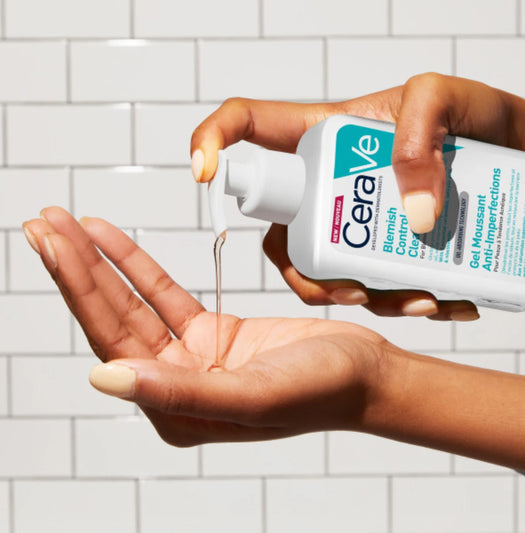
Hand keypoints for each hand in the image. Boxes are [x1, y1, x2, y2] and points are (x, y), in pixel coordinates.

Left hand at [22, 206, 389, 445]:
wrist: (365, 371)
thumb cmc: (322, 389)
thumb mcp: (254, 394)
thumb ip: (180, 391)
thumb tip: (105, 378)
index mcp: (177, 411)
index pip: (113, 343)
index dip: (80, 290)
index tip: (51, 244)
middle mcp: (176, 385)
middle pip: (114, 318)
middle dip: (77, 269)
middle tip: (45, 225)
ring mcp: (191, 357)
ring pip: (133, 302)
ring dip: (100, 262)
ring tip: (68, 224)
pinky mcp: (210, 332)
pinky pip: (164, 293)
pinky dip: (138, 264)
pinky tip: (111, 239)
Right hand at [190, 73, 524, 319]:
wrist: (516, 155)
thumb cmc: (476, 118)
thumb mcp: (448, 100)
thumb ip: (422, 130)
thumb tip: (410, 212)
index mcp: (323, 137)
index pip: (249, 126)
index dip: (212, 142)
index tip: (203, 173)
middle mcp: (327, 185)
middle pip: (283, 235)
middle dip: (310, 277)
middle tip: (359, 291)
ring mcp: (353, 221)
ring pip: (328, 274)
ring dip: (367, 298)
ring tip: (426, 299)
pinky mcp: (383, 248)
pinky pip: (372, 287)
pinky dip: (403, 303)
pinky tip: (444, 300)